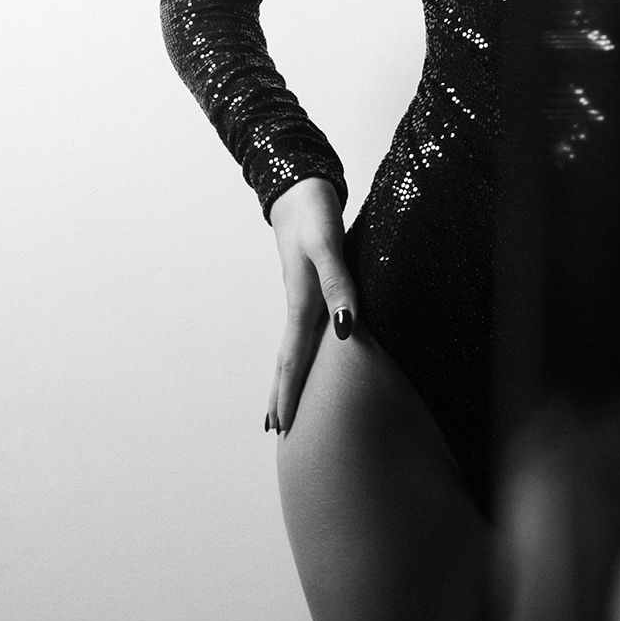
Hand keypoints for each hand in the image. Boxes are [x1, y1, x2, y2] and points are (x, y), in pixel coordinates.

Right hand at [266, 176, 355, 433]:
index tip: (282, 427)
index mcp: (302, 302)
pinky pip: (302, 330)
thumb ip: (337, 283)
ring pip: (292, 346)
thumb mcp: (328, 246)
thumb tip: (344, 328)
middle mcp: (299, 304)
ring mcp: (302, 296)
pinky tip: (307, 354)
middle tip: (275, 432)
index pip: (294, 358)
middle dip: (282, 395)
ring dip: (287, 377)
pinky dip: (300, 352)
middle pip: (287, 360)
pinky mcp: (309, 285)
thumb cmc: (315, 215)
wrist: (300, 188)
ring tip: (283, 404)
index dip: (290, 392)